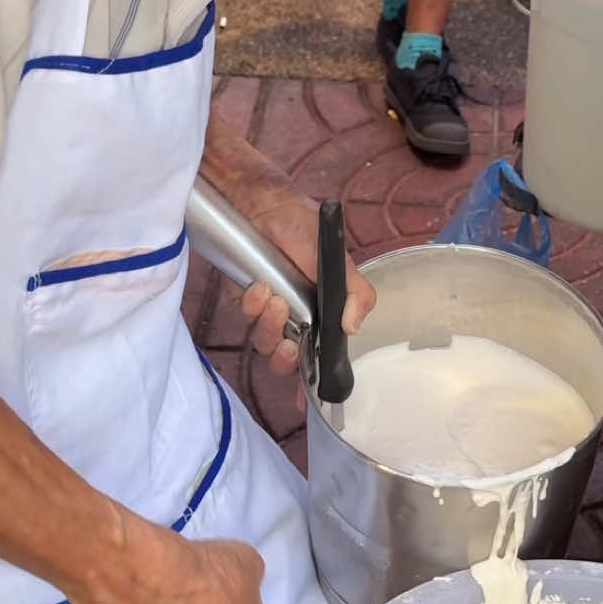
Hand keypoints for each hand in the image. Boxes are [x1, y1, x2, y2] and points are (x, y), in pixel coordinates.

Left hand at [237, 176, 375, 375]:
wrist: (261, 201)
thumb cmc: (302, 225)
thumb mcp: (335, 259)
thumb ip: (354, 293)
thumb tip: (352, 329)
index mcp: (325, 311)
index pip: (321, 355)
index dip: (313, 382)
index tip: (308, 402)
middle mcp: (299, 315)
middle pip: (289, 359)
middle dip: (288, 358)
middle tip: (292, 343)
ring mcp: (271, 308)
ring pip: (266, 342)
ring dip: (271, 329)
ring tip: (275, 301)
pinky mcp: (247, 298)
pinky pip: (248, 318)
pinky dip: (253, 308)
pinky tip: (259, 288)